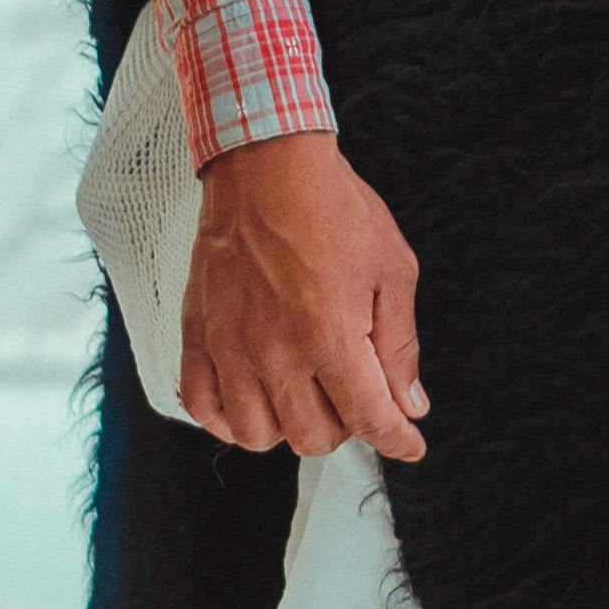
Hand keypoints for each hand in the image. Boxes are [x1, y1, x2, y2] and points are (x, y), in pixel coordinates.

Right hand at [176, 130, 428, 461]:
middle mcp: (275, 350)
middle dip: (345, 427)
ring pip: (257, 435)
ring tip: (304, 393)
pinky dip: (227, 419)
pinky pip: (202, 407)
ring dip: (288, 427)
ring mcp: (230, 346)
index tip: (408, 443)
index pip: (368, 419)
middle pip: (313, 437)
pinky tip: (253, 398)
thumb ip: (400, 345)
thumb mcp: (392, 269)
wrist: (267, 164)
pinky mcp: (198, 334)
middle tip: (353, 393)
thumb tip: (410, 403)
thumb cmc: (332, 207)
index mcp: (329, 334)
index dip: (396, 440)